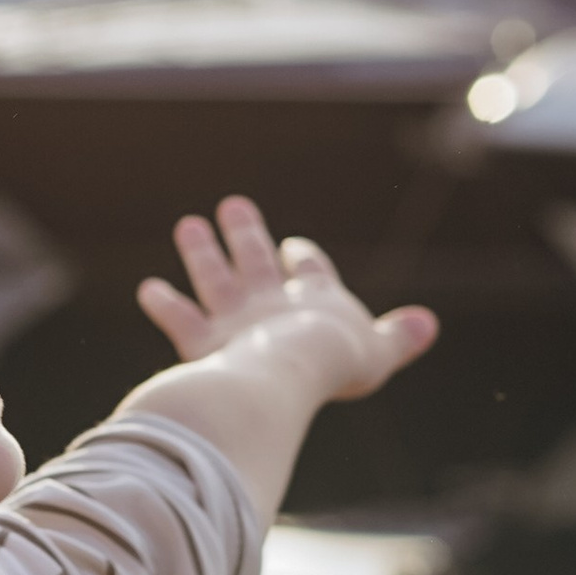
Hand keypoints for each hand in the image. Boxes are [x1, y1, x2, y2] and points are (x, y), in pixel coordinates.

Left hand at [137, 195, 434, 402]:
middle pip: (257, 262)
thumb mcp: (378, 352)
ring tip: (188, 226)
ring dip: (202, 253)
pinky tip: (148, 290)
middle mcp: (271, 304)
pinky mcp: (202, 340)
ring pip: (215, 280)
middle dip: (247, 234)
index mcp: (315, 301)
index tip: (294, 246)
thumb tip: (427, 322)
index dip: (305, 261)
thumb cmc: (338, 364)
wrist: (293, 369)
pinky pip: (180, 319)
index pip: (311, 273)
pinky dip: (165, 305)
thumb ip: (399, 338)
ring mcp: (234, 320)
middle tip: (232, 205)